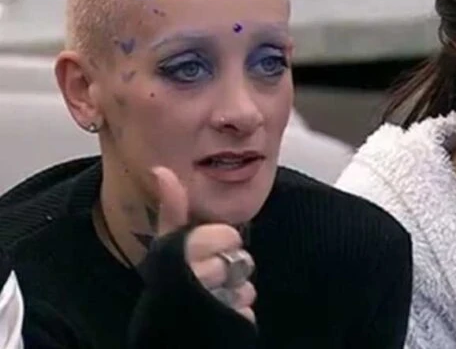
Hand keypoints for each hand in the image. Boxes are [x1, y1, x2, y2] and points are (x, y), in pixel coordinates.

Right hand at [153, 166, 256, 323]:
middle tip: (212, 272)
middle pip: (235, 261)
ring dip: (235, 290)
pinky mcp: (225, 325)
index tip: (209, 246)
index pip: (224, 235)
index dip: (221, 239)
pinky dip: (239, 311)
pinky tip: (223, 314)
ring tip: (216, 295)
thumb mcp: (168, 247)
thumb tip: (161, 170)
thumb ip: (173, 211)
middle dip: (228, 266)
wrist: (169, 333)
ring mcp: (208, 307)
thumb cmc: (171, 285)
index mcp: (175, 257)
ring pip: (244, 287)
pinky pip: (247, 310)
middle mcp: (190, 282)